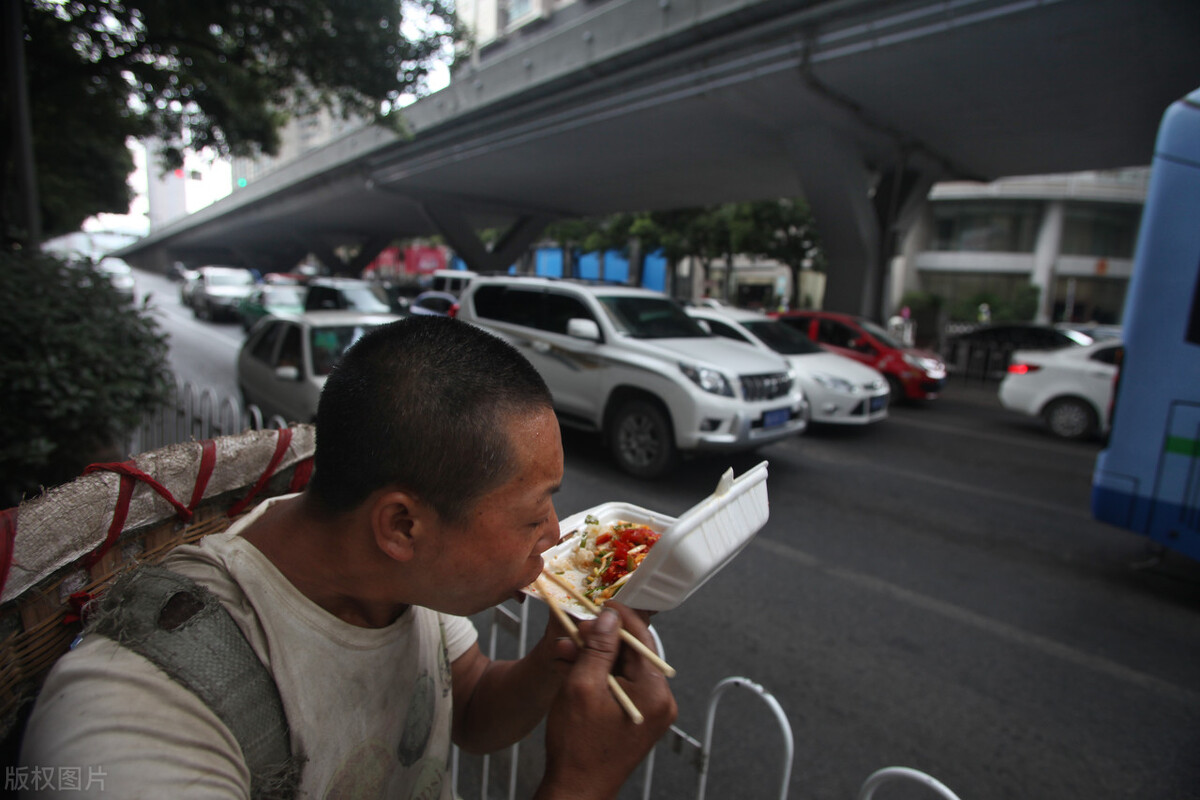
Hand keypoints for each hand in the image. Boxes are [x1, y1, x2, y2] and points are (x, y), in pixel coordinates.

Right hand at [535, 603, 677, 799]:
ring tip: (566, 650)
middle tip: (575, 630)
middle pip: (633, 654)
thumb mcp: (583, 687)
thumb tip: (609, 618)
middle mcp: (659, 702)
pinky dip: (598, 676)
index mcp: (655, 693)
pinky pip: (620, 685)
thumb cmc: (578, 747)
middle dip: (601, 640)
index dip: (620, 617)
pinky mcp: (636, 718)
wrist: (576, 790)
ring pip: (623, 668)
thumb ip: (599, 649)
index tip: (600, 602)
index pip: (643, 640)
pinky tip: (573, 668)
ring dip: (595, 657)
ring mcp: (649, 712)